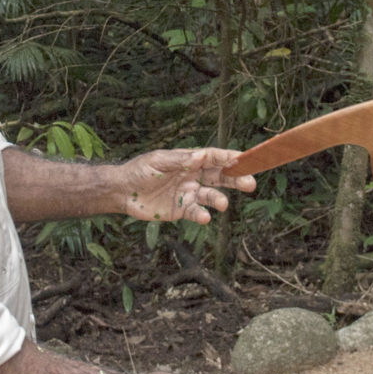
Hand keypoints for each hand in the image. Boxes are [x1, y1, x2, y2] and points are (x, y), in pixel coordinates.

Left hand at [121, 148, 255, 224]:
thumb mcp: (158, 162)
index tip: (244, 159)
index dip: (229, 158)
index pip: (213, 158)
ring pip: (211, 196)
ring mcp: (189, 193)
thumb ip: (179, 160)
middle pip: (220, 177)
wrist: (122, 192)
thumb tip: (200, 156)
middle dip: (236, 179)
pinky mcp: (182, 210)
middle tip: (250, 183)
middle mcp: (193, 176)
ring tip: (223, 204)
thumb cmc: (139, 171)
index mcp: (188, 161)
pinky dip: (202, 215)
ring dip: (219, 200)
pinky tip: (205, 217)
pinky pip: (196, 212)